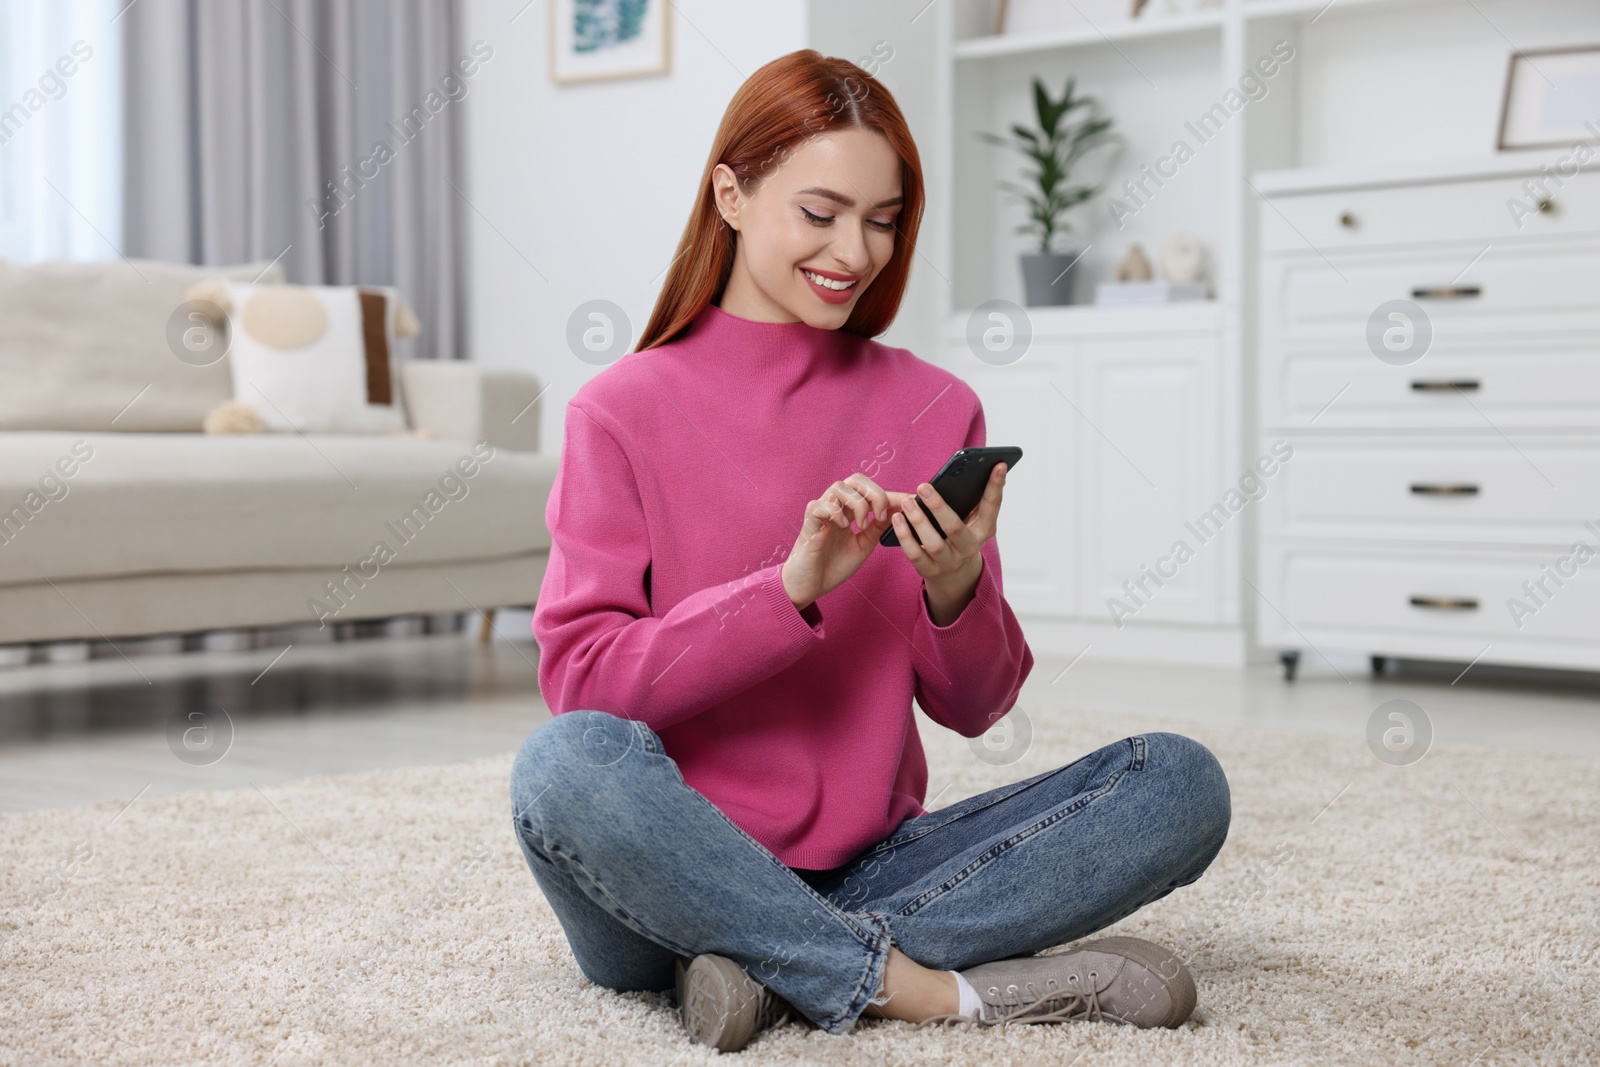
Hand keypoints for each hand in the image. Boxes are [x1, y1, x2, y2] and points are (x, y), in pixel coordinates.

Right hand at [781, 472, 896, 609]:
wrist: (810, 586)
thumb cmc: (833, 566)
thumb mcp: (863, 545)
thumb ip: (877, 527)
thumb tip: (897, 511)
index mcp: (849, 511)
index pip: (871, 492)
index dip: (892, 494)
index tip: (912, 502)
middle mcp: (835, 506)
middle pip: (856, 479)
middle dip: (875, 494)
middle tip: (880, 517)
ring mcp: (821, 512)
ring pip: (840, 486)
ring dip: (857, 504)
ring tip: (860, 526)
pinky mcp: (809, 522)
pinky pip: (820, 505)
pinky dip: (836, 513)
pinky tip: (843, 528)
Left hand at [889, 462, 1008, 593]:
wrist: (954, 574)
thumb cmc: (960, 535)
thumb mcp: (971, 520)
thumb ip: (970, 501)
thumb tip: (964, 471)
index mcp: (984, 530)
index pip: (992, 506)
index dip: (996, 486)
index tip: (998, 464)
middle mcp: (969, 547)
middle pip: (954, 528)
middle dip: (938, 506)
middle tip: (923, 487)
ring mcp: (950, 562)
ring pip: (933, 543)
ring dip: (918, 521)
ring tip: (907, 503)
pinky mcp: (931, 571)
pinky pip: (915, 555)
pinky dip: (905, 536)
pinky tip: (897, 520)